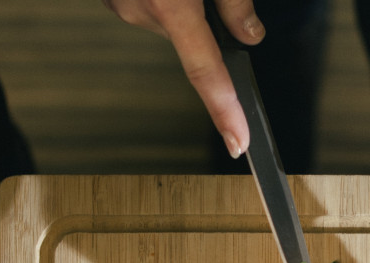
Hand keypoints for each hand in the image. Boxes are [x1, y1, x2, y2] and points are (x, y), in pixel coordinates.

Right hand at [105, 0, 262, 154]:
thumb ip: (235, 1)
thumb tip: (250, 34)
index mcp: (169, 3)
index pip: (205, 74)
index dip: (224, 112)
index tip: (237, 141)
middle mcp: (140, 10)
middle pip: (186, 42)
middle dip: (201, 23)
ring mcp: (120, 5)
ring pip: (165, 24)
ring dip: (177, 5)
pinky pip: (145, 8)